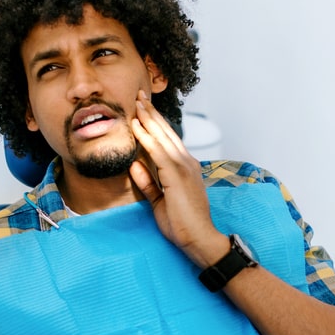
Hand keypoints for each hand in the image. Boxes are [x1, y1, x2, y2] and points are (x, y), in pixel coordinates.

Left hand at [128, 93, 227, 267]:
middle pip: (166, 132)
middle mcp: (187, 162)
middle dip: (151, 113)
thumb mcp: (160, 201)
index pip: (168, 140)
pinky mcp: (177, 175)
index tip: (143, 110)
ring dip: (148, 119)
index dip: (155, 124)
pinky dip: (147, 137)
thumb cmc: (182, 224)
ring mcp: (183, 167)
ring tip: (136, 103)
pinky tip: (137, 125)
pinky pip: (158, 151)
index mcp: (185, 168)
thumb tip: (134, 166)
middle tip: (139, 96)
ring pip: (162, 137)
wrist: (199, 239)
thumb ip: (148, 183)